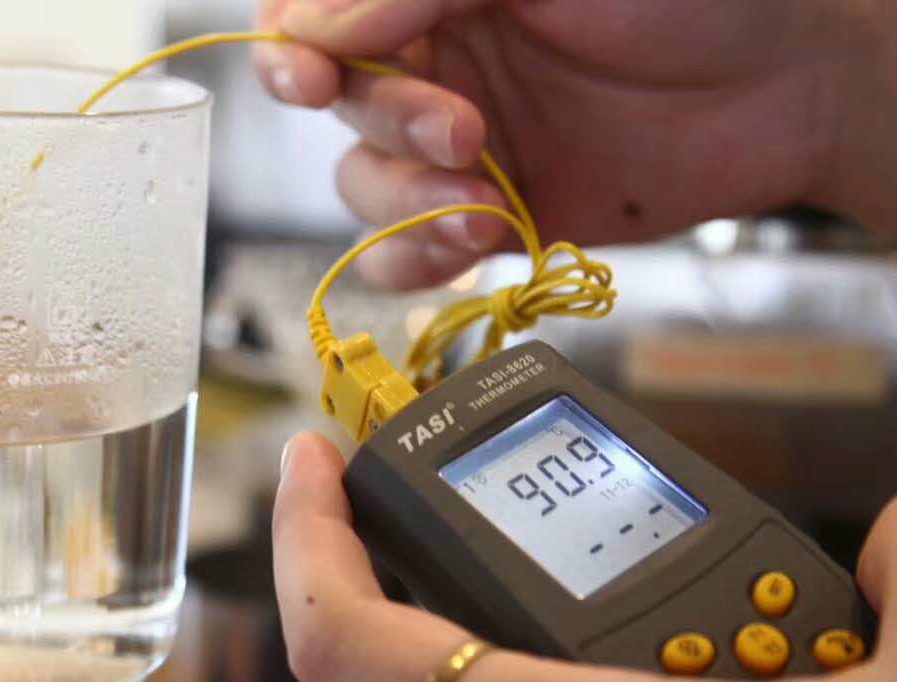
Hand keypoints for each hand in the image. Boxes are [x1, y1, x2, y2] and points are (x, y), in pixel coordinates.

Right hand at [253, 0, 896, 288]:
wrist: (784, 90)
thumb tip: (315, 23)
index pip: (315, 16)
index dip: (295, 47)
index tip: (314, 74)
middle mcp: (434, 60)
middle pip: (336, 105)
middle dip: (387, 125)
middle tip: (463, 133)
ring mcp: (454, 145)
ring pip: (360, 184)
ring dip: (404, 203)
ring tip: (483, 200)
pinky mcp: (484, 215)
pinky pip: (403, 252)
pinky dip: (415, 258)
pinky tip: (467, 240)